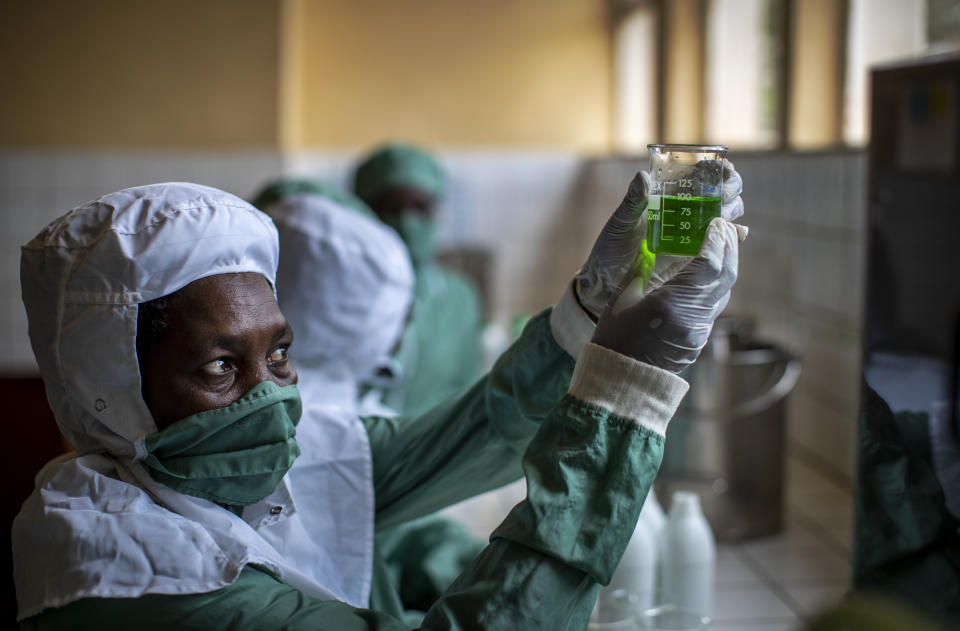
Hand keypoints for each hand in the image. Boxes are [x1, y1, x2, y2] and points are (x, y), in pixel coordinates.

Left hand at [574, 161, 743, 318]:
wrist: (608, 281)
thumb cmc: (612, 247)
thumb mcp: (621, 223)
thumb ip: (632, 201)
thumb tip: (643, 176)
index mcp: (670, 197)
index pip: (702, 176)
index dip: (716, 168)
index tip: (717, 166)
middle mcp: (687, 213)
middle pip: (722, 193)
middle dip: (729, 188)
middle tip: (722, 194)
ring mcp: (694, 235)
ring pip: (726, 215)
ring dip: (731, 209)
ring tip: (721, 212)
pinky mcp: (696, 256)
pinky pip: (723, 244)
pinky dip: (735, 236)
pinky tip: (737, 232)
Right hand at [590, 218, 739, 372]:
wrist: (620, 380)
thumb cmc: (614, 336)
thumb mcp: (623, 297)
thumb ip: (644, 269)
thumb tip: (656, 246)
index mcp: (671, 302)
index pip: (708, 263)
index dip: (716, 240)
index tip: (715, 222)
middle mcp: (693, 317)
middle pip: (726, 276)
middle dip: (728, 248)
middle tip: (723, 228)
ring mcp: (699, 331)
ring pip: (723, 292)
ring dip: (724, 267)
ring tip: (718, 246)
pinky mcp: (699, 341)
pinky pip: (713, 307)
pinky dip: (714, 286)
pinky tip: (705, 276)